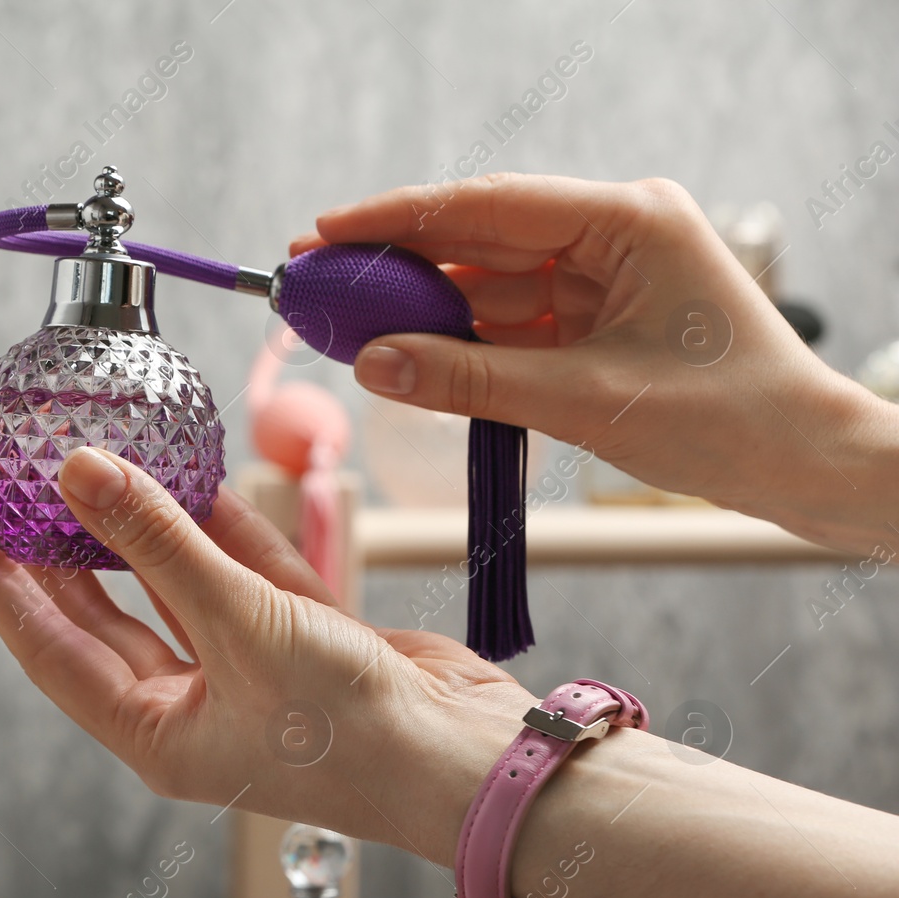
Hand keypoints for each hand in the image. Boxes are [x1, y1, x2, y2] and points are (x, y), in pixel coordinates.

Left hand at [0, 446, 527, 865]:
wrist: (474, 762)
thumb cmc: (353, 732)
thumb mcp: (242, 625)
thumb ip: (159, 543)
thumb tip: (80, 474)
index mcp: (157, 732)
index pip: (50, 646)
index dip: (0, 582)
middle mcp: (193, 706)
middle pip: (104, 614)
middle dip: (61, 549)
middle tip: (20, 481)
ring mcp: (248, 673)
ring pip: (175, 587)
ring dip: (144, 528)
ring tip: (98, 463)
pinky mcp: (303, 642)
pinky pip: (245, 576)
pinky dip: (223, 529)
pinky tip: (194, 477)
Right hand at [295, 173, 898, 554]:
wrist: (805, 467)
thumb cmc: (728, 422)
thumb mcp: (583, 399)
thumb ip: (468, 379)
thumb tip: (371, 364)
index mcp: (627, 218)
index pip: (487, 205)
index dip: (396, 219)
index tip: (323, 232)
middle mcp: (614, 231)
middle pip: (480, 238)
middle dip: (398, 263)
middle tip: (316, 280)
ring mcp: (606, 275)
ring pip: (489, 282)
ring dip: (423, 307)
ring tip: (347, 326)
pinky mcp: (598, 318)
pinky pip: (510, 321)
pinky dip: (460, 340)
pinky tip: (405, 351)